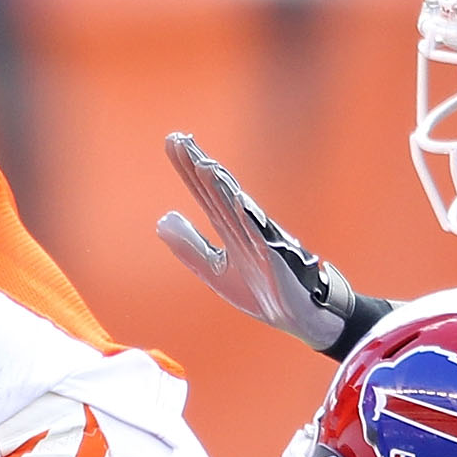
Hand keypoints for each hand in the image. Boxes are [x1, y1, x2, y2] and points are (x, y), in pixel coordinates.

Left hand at [156, 134, 389, 357]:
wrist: (295, 316)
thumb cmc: (260, 290)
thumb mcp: (214, 270)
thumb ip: (189, 246)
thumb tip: (161, 220)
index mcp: (230, 228)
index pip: (205, 193)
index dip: (188, 169)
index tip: (173, 141)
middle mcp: (244, 228)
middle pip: (217, 192)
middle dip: (199, 167)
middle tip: (179, 139)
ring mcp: (260, 241)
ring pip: (237, 209)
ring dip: (221, 187)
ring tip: (203, 165)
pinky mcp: (275, 260)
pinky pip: (262, 237)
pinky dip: (250, 219)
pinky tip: (238, 201)